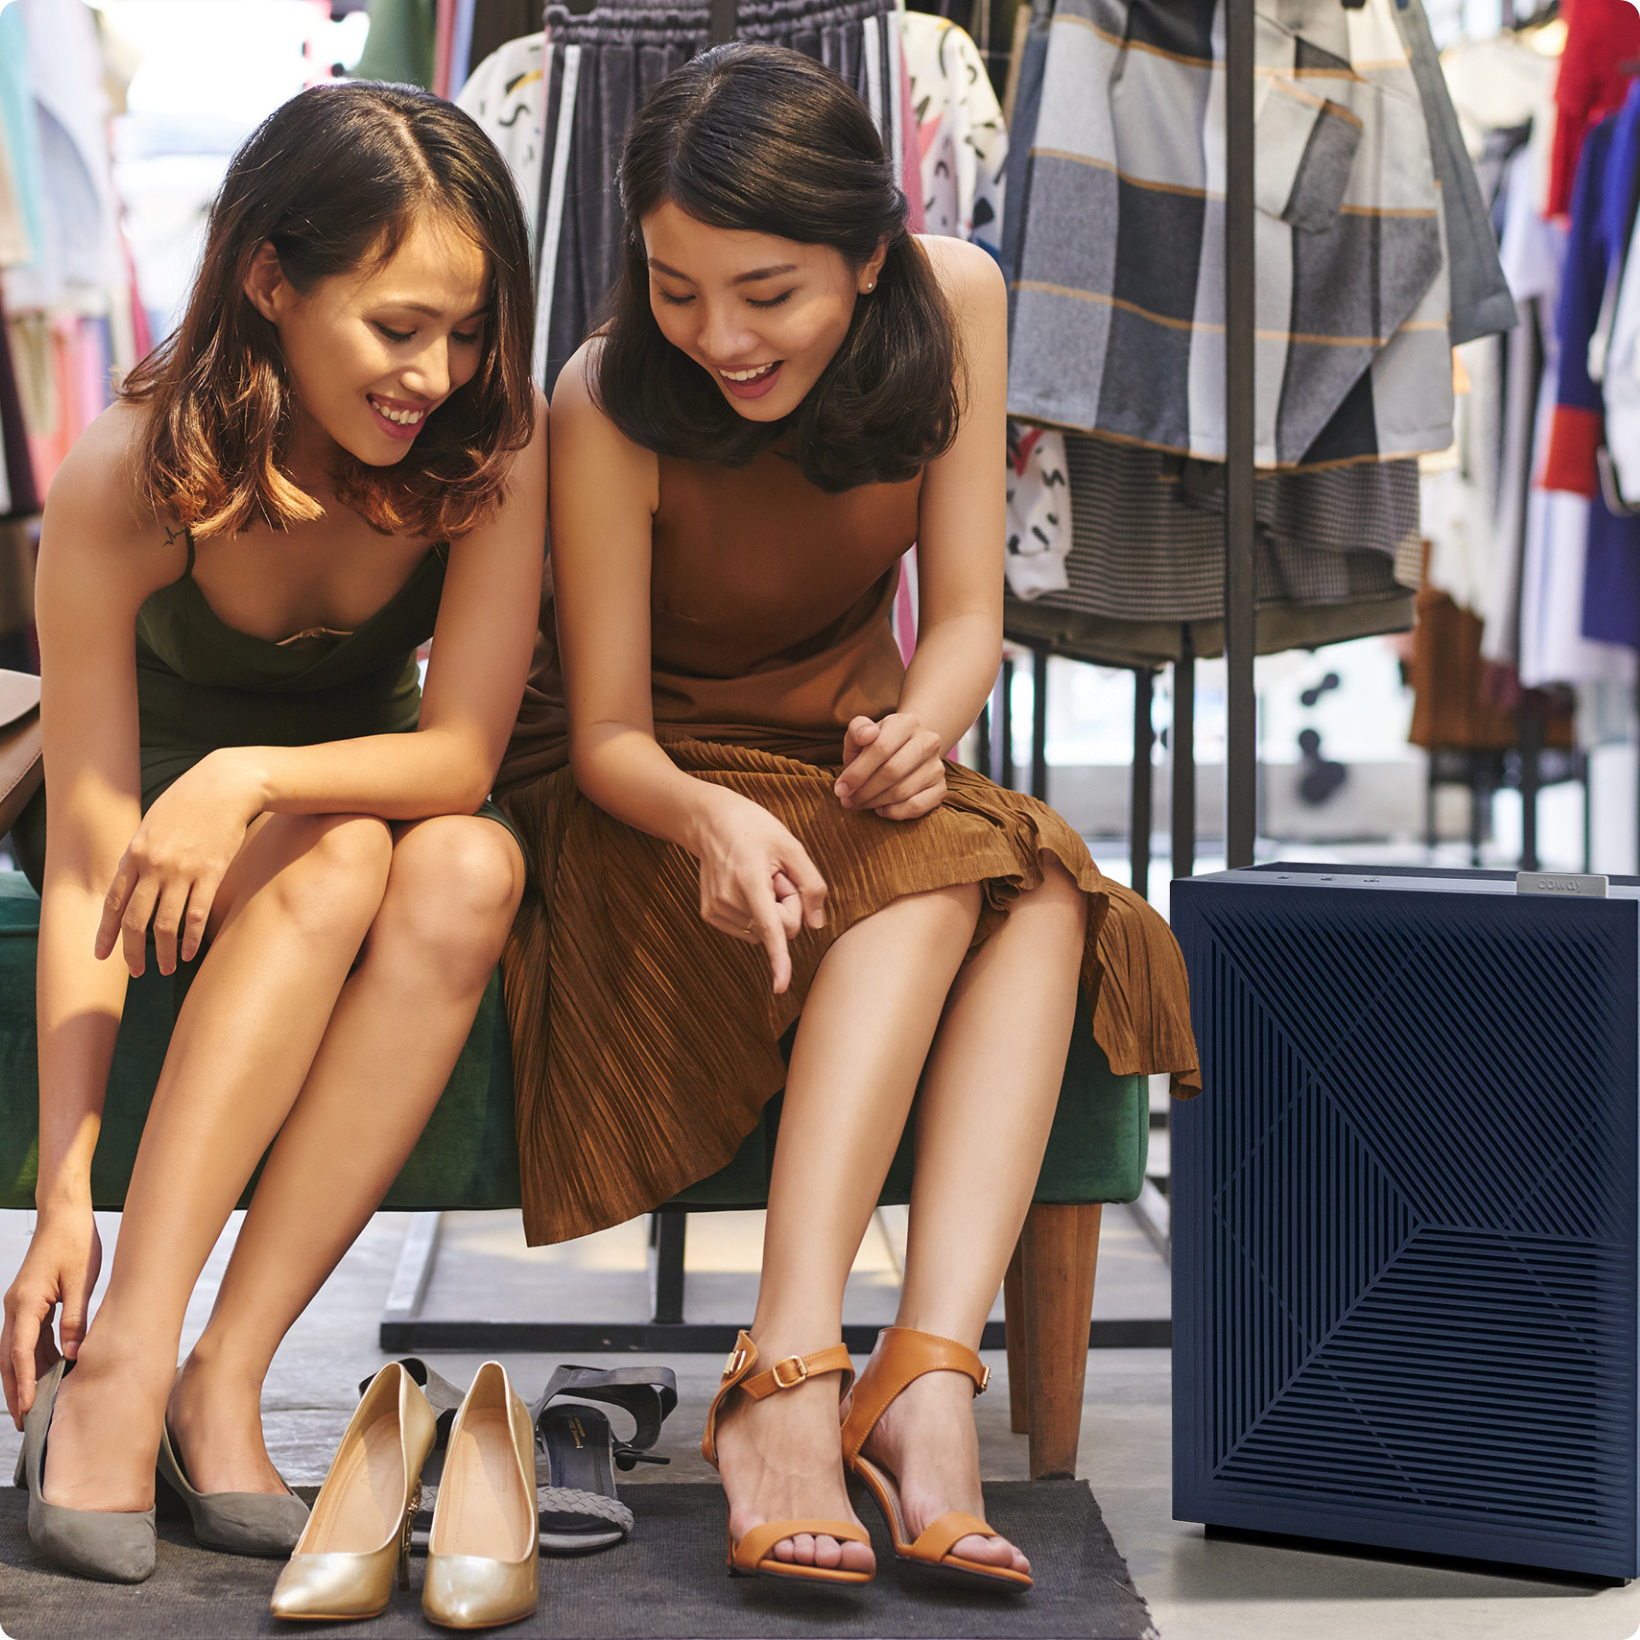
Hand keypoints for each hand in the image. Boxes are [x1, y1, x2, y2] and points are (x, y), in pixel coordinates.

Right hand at [2, 1206, 101, 1427]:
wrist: (64, 1213)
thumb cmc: (75, 1241)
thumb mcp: (82, 1280)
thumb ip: (76, 1318)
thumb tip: (73, 1354)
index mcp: (27, 1302)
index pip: (20, 1352)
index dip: (24, 1383)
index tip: (28, 1409)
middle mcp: (16, 1306)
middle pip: (9, 1358)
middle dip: (15, 1390)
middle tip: (24, 1422)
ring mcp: (20, 1305)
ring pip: (16, 1350)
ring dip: (24, 1377)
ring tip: (35, 1407)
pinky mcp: (29, 1302)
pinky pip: (27, 1337)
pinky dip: (34, 1357)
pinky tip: (49, 1373)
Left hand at [95, 750, 261, 976]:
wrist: (225, 785)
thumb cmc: (188, 803)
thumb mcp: (152, 825)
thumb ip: (140, 856)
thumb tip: (132, 885)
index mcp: (135, 854)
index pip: (114, 903)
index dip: (107, 933)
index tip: (102, 955)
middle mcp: (155, 866)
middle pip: (136, 920)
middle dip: (133, 951)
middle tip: (137, 972)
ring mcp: (183, 872)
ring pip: (167, 924)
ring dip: (166, 953)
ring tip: (168, 969)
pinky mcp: (212, 874)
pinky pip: (198, 915)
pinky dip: (193, 939)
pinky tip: (192, 953)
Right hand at [693, 790, 826, 993]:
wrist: (711, 821)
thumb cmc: (756, 829)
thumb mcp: (792, 846)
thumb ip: (811, 885)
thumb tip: (817, 925)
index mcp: (750, 879)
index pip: (771, 927)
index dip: (779, 959)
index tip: (780, 987)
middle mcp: (729, 899)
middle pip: (778, 928)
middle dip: (787, 907)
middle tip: (775, 876)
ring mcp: (716, 909)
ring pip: (763, 931)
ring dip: (769, 909)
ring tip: (757, 878)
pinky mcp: (710, 914)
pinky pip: (749, 929)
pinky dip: (754, 912)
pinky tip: (746, 885)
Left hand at [834, 713, 945, 819]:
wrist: (905, 751)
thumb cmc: (876, 745)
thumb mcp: (861, 734)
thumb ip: (857, 730)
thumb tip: (867, 735)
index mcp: (907, 722)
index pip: (881, 748)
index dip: (857, 772)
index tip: (840, 788)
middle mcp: (928, 741)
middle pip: (892, 771)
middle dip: (864, 790)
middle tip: (847, 801)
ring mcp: (937, 766)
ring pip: (903, 791)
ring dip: (875, 802)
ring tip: (860, 803)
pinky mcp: (941, 788)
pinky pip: (917, 806)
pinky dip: (894, 812)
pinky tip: (881, 808)